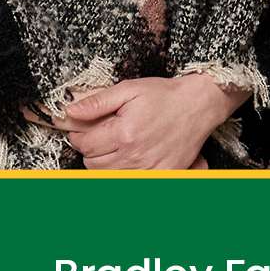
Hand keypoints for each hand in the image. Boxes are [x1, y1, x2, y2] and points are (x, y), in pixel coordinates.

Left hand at [39, 74, 248, 169]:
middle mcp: (135, 155)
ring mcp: (148, 169)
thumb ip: (99, 101)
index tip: (84, 130)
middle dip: (90, 150)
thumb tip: (71, 111)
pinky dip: (122, 172)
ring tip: (113, 146)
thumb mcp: (129, 89)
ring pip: (107, 176)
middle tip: (100, 136)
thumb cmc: (164, 96)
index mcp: (124, 133)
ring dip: (103, 163)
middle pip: (92, 163)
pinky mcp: (160, 175)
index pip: (85, 144)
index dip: (79, 136)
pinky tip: (127, 158)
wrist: (198, 105)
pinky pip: (129, 181)